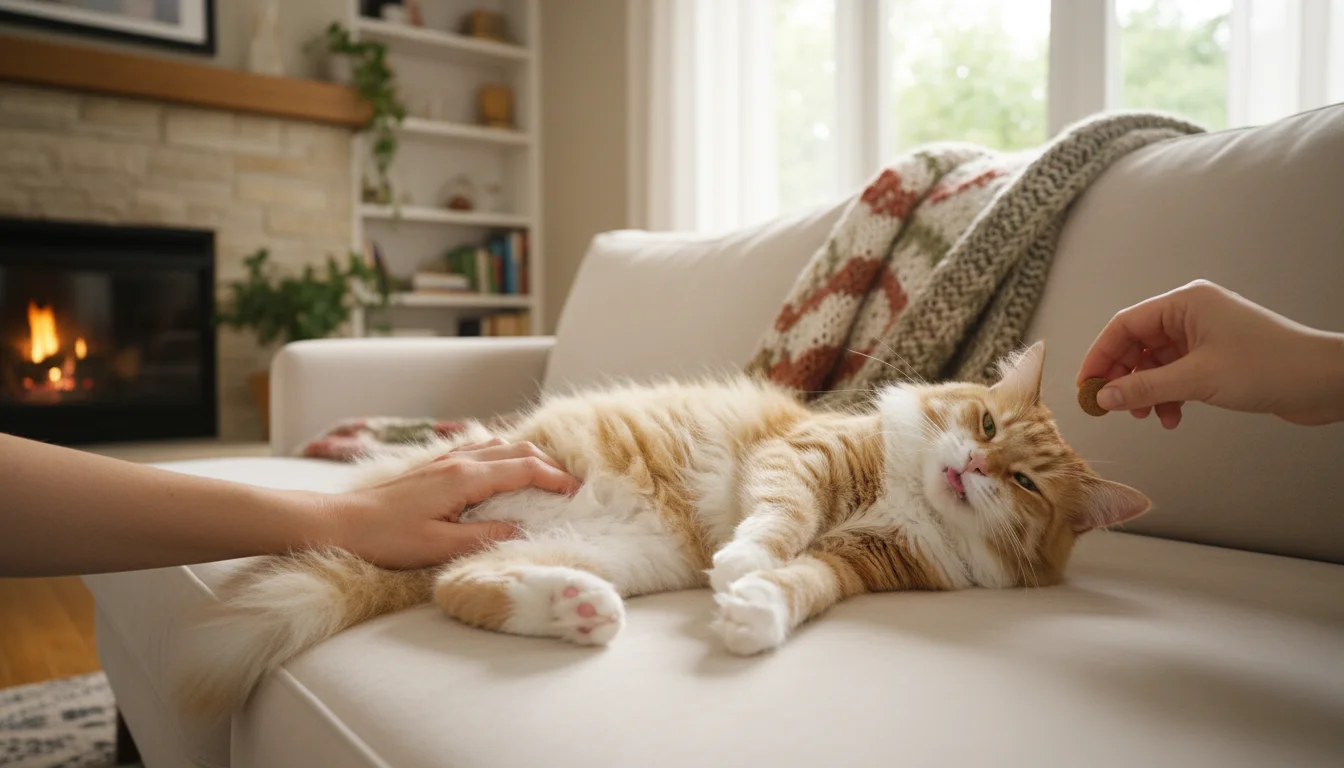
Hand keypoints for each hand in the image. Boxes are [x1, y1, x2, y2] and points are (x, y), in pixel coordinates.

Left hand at [321, 438, 580, 568]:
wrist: (340, 523)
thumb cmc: (386, 538)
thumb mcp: (439, 547)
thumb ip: (485, 536)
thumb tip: (522, 530)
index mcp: (465, 478)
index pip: (523, 471)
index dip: (554, 479)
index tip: (576, 492)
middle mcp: (458, 461)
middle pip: (516, 451)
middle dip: (548, 464)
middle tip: (569, 483)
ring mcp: (444, 460)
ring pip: (498, 444)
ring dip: (526, 456)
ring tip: (544, 473)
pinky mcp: (432, 466)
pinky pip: (478, 448)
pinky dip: (502, 453)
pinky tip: (501, 465)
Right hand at [1076, 280, 1343, 429]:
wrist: (1324, 381)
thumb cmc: (1269, 367)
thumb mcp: (1198, 380)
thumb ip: (1146, 388)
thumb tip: (1105, 397)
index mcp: (1185, 303)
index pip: (1125, 325)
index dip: (1100, 355)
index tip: (1085, 386)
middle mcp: (1191, 314)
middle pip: (1137, 344)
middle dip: (1124, 377)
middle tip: (1112, 406)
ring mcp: (1204, 336)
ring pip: (1155, 363)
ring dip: (1147, 391)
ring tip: (1147, 416)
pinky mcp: (1216, 357)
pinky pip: (1176, 374)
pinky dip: (1169, 396)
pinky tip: (1173, 418)